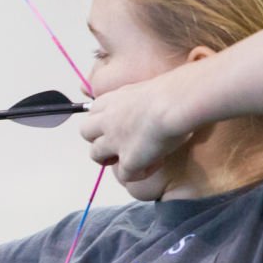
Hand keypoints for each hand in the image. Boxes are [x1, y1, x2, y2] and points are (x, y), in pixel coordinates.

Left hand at [77, 74, 192, 200]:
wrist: (177, 102)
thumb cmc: (174, 90)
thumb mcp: (151, 87)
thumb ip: (143, 99)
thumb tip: (154, 103)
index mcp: (113, 100)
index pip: (94, 110)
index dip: (105, 119)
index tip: (122, 123)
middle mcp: (107, 120)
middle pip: (86, 132)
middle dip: (98, 139)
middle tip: (120, 143)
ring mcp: (114, 142)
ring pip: (96, 155)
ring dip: (110, 159)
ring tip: (134, 158)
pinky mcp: (128, 161)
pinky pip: (125, 175)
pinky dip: (139, 173)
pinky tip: (157, 164)